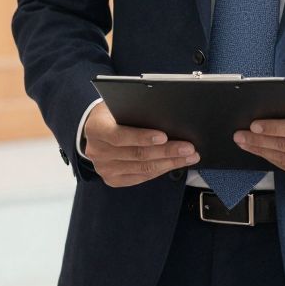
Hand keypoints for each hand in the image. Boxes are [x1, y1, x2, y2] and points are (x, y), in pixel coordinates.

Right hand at [82, 100, 197, 187]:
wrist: (98, 130)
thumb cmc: (113, 114)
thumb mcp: (118, 106)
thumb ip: (135, 111)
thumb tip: (165, 116)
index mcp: (96, 129)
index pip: (119, 135)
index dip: (142, 137)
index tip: (164, 136)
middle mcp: (97, 151)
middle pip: (136, 154)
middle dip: (166, 151)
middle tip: (188, 148)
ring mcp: (104, 168)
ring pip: (142, 168)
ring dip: (169, 162)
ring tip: (188, 156)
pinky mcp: (112, 179)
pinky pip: (141, 177)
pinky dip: (160, 170)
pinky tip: (174, 164)